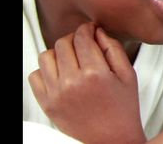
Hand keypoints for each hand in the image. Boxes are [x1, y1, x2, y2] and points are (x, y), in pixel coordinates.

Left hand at [28, 23, 146, 143]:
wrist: (111, 140)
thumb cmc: (122, 111)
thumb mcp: (128, 75)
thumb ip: (114, 49)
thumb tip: (99, 33)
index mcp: (95, 73)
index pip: (82, 37)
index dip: (87, 29)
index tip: (90, 30)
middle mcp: (72, 82)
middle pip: (63, 43)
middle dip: (74, 38)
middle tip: (83, 43)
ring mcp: (57, 93)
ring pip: (46, 56)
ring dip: (58, 53)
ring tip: (70, 58)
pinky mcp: (47, 104)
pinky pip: (35, 76)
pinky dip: (45, 71)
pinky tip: (60, 73)